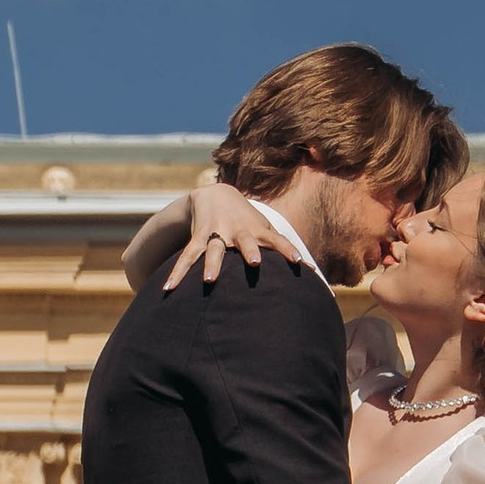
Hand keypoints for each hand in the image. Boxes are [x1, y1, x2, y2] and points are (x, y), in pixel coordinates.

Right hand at [165, 179, 297, 289]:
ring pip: (213, 250)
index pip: (278, 240)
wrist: (215, 195)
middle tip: (256, 263)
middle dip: (250, 251)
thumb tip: (316, 273)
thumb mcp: (264, 229)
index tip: (300, 263)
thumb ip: (285, 250)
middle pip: (245, 241)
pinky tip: (169, 288)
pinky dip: (178, 273)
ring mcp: (216, 234)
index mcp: (257, 231)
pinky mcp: (198, 238)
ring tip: (209, 281)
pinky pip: (186, 257)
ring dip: (211, 265)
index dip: (288, 250)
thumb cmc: (247, 220)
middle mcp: (238, 231)